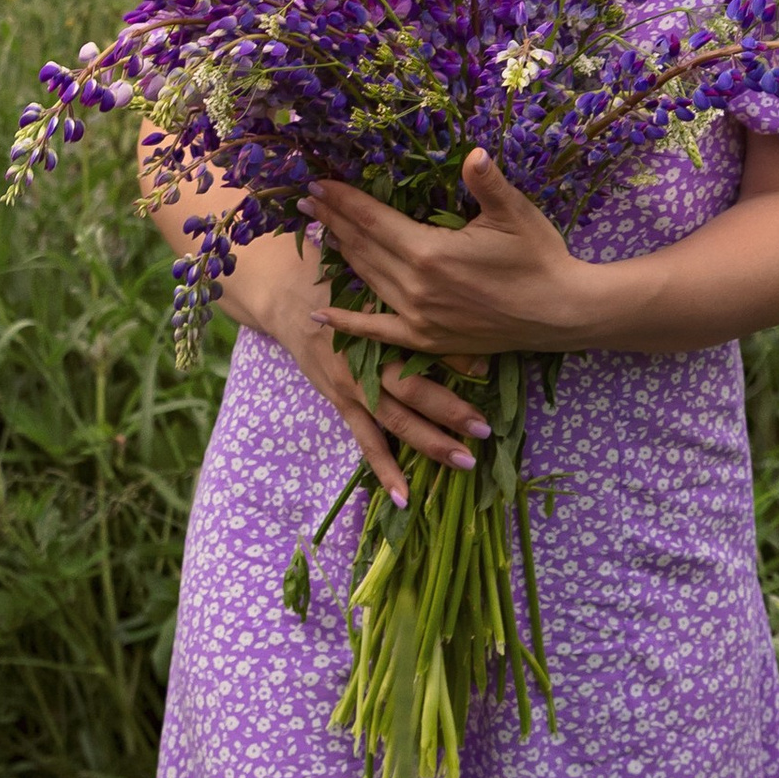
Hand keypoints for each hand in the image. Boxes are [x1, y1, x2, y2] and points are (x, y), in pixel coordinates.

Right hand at [223, 228, 493, 508]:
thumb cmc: (344, 280)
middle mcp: (366, 356)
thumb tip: (467, 318)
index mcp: (380, 322)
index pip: (422, 340)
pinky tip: (404, 497)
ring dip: (428, 443)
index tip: (489, 369)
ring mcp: (352, 385)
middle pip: (412, 388)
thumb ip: (414, 298)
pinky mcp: (342, 403)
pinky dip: (385, 469)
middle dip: (450, 410)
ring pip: (394, 420)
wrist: (289, 296)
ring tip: (463, 462)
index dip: (457, 354)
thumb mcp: (378, 281)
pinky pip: (366, 442)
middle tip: (484, 429)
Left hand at [306, 151, 608, 360]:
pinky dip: (347, 323)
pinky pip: (377, 331)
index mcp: (430, 252)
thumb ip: (487, 183)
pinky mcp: (426, 339)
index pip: (373, 220)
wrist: (561, 313)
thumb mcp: (514, 214)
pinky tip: (320, 312)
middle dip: (333, 221)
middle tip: (306, 202)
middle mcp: (415, 287)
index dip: (343, 201)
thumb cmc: (540, 257)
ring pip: (366, 279)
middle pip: (362, 247)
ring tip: (318, 232)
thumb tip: (473, 153)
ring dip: (340, 254)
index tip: (318, 185)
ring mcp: (418, 317)